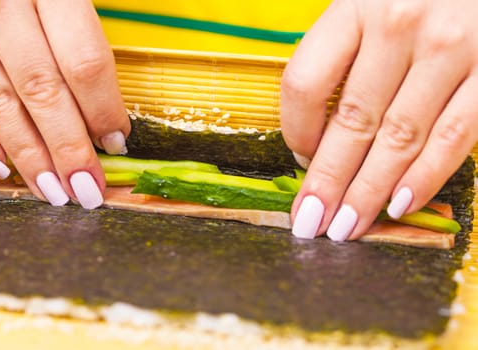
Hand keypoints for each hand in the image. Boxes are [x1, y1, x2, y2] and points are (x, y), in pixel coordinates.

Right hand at [0, 0, 130, 208]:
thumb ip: (86, 37)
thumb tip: (109, 121)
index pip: (84, 62)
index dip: (104, 111)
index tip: (117, 144)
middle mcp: (0, 2)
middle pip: (43, 89)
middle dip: (69, 149)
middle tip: (87, 189)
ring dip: (29, 155)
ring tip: (55, 191)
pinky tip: (0, 167)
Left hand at [281, 0, 477, 240]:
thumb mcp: (367, 7)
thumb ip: (344, 59)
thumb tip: (316, 141)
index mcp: (354, 7)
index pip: (306, 83)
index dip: (295, 131)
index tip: (299, 160)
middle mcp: (399, 24)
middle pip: (352, 121)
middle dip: (328, 181)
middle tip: (310, 223)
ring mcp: (451, 48)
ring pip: (399, 137)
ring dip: (369, 191)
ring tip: (345, 228)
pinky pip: (454, 135)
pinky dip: (425, 176)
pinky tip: (399, 205)